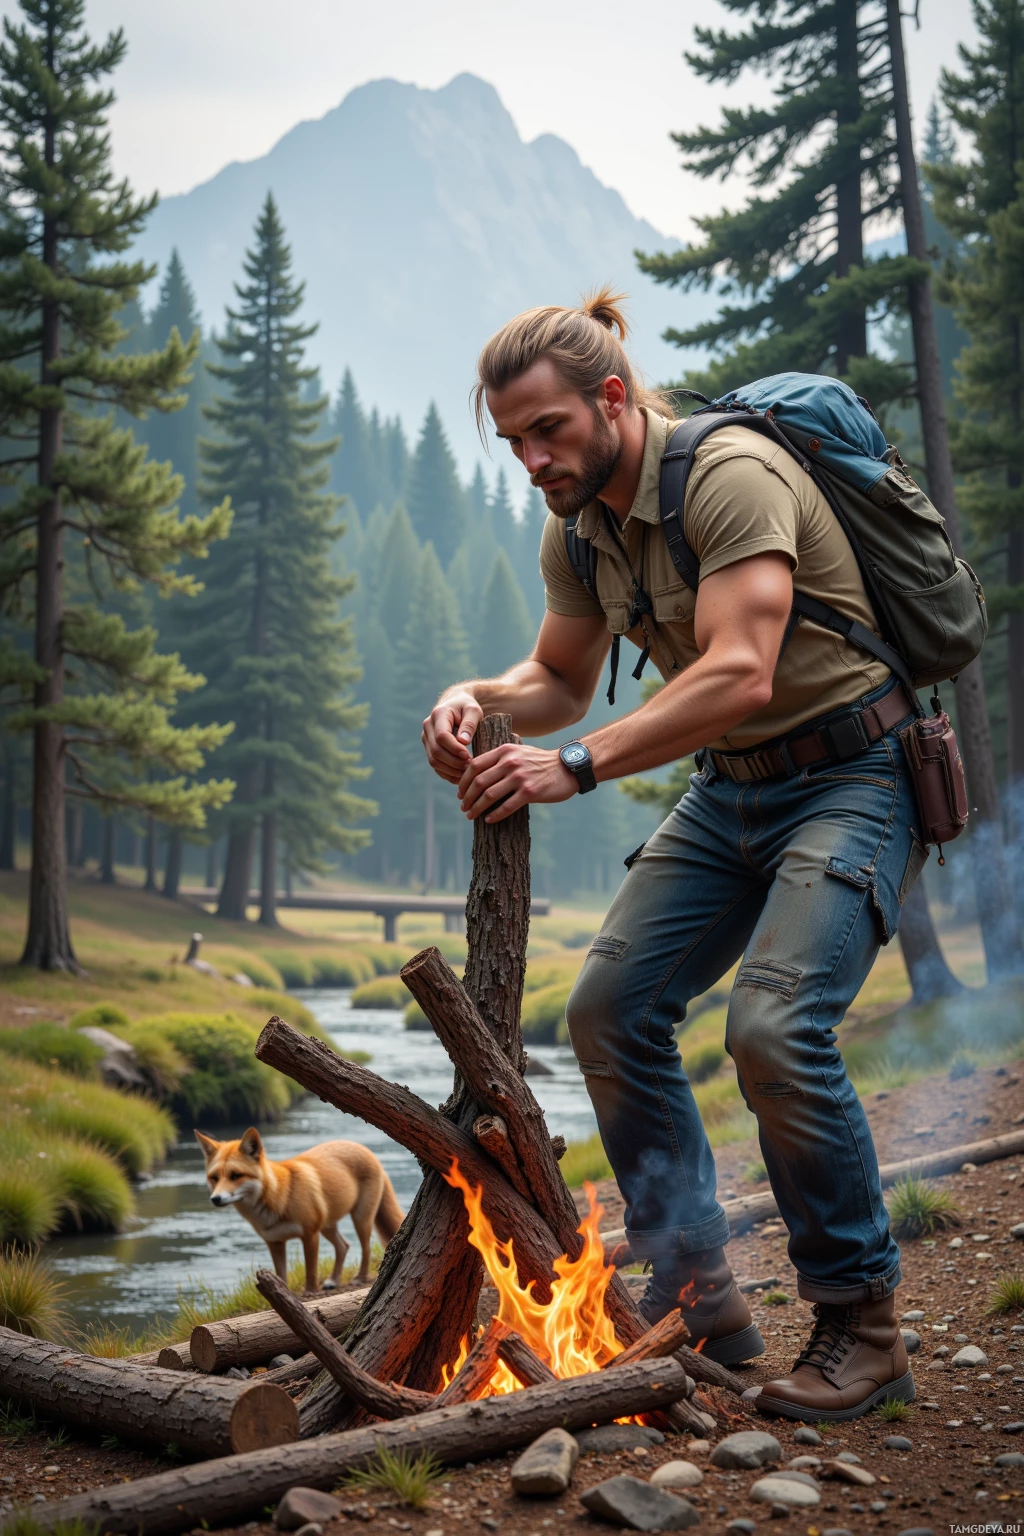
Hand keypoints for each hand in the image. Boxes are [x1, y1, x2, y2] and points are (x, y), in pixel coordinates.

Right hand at [422, 689, 483, 782]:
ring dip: (450, 770)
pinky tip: (461, 776)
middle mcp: (428, 727)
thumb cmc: (466, 707)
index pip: (441, 736)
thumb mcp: (473, 710)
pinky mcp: (429, 748)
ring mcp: (426, 739)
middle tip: (470, 766)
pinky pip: (435, 765)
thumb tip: (463, 742)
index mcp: (438, 714)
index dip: (454, 749)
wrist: (455, 705)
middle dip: (453, 762)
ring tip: (467, 772)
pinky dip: (447, 774)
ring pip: (433, 760)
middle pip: (436, 751)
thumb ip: (469, 724)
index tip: (468, 756)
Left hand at [458, 743, 578, 822]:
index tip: (460, 792)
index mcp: (504, 751)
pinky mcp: (530, 792)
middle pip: (479, 782)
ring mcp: (520, 777)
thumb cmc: (540, 762)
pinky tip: (489, 820)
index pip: (474, 766)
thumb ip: (500, 758)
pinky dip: (494, 815)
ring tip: (471, 815)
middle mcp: (510, 763)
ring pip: (489, 795)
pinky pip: (506, 806)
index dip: (463, 781)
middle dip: (467, 797)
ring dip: (476, 808)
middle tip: (463, 807)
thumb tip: (476, 771)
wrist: (567, 767)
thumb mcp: (518, 751)